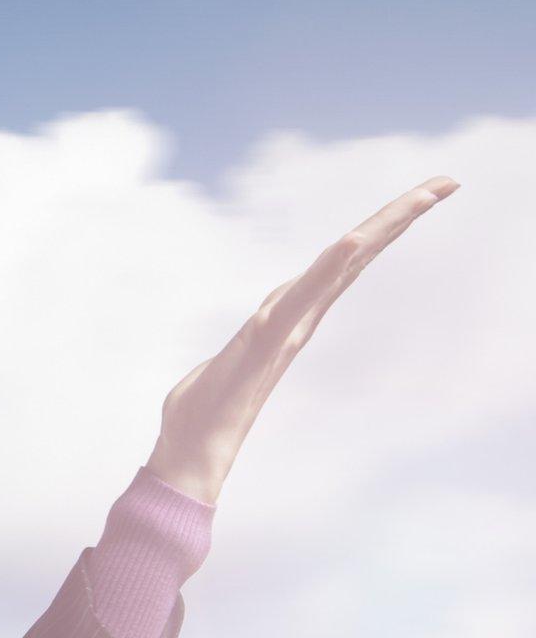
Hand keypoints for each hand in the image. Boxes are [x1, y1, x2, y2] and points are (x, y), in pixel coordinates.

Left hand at [144, 175, 458, 504]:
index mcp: (289, 318)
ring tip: (420, 197)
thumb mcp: (226, 364)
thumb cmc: (202, 415)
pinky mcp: (265, 340)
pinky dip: (328, 269)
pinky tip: (352, 241)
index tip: (417, 197)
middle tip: (447, 181)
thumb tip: (241, 356)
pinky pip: (300, 297)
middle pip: (356, 256)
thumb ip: (243, 350)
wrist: (190, 455)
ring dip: (379, 229)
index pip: (338, 265)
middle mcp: (297, 320)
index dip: (376, 231)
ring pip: (339, 268)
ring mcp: (284, 329)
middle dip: (399, 217)